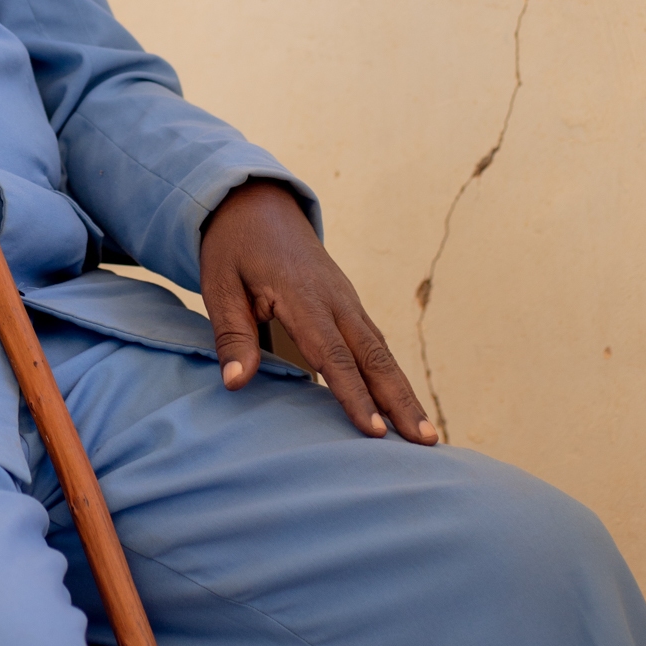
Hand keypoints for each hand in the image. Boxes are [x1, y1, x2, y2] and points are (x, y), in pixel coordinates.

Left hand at [200, 180, 437, 443]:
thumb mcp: (219, 285)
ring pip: (382, 352)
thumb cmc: (234, 247)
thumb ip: (232, 334)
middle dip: (401, 401)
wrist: (256, 203)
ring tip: (426, 436)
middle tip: (427, 443)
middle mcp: (336, 299)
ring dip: (404, 392)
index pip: (333, 353)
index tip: (374, 432)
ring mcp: (347, 300)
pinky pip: (375, 343)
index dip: (354, 394)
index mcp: (303, 295)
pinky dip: (391, 374)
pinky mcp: (348, 304)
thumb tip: (236, 383)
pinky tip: (401, 403)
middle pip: (374, 357)